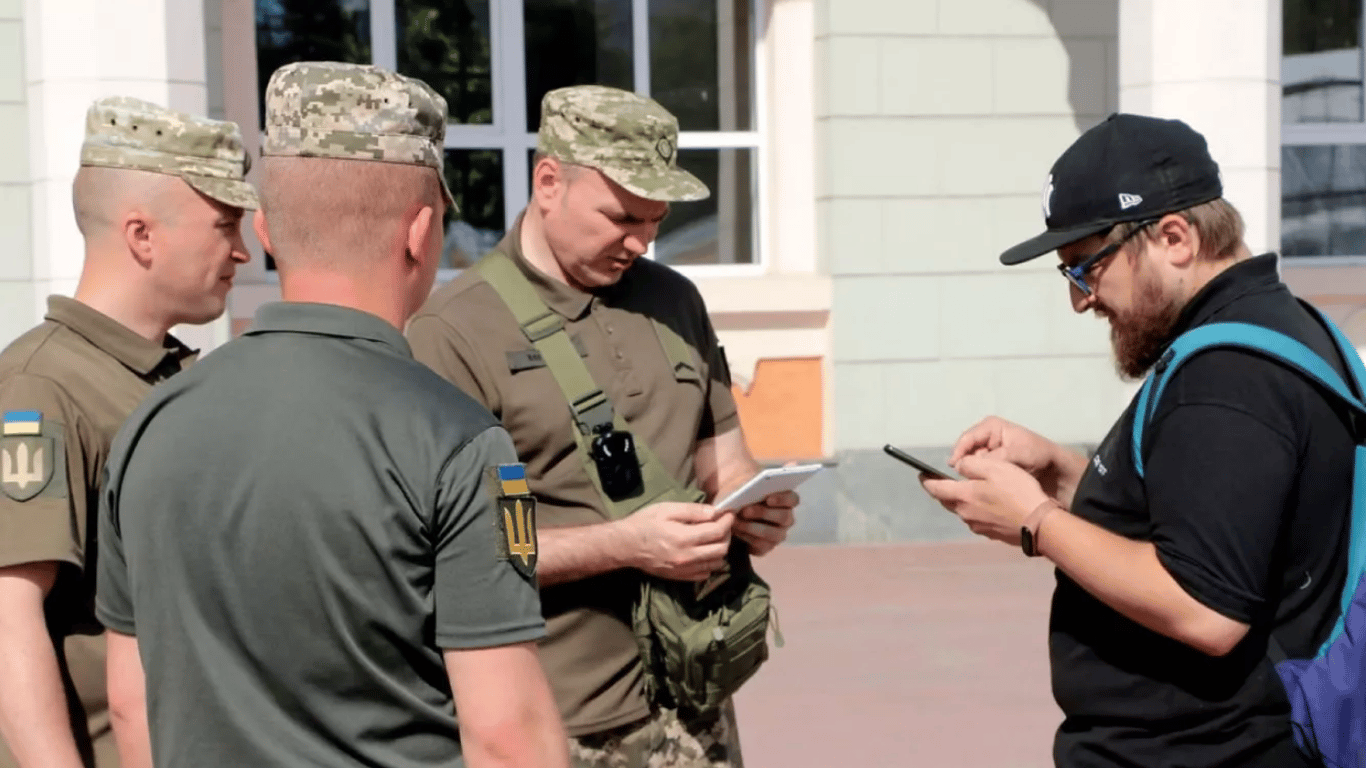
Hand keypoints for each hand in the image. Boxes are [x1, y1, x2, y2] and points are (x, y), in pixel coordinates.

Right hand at [620, 502, 733, 581]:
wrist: (625, 546)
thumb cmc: (644, 523)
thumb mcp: (667, 509)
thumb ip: (692, 511)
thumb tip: (715, 512)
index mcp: (684, 538)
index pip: (717, 531)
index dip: (727, 521)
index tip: (729, 513)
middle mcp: (687, 557)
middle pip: (721, 549)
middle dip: (727, 535)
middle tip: (723, 524)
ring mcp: (684, 569)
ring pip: (716, 563)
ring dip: (720, 549)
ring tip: (714, 537)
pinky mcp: (680, 577)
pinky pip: (705, 574)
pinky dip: (710, 563)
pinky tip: (704, 552)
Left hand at [735, 490, 797, 555]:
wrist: (731, 516)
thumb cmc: (742, 497)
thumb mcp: (743, 487)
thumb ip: (748, 484)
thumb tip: (745, 486)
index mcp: (786, 500)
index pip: (792, 499)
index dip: (782, 499)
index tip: (768, 499)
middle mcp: (786, 518)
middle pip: (783, 516)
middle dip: (763, 513)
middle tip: (745, 510)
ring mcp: (778, 534)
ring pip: (772, 533)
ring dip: (752, 527)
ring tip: (736, 522)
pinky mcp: (766, 547)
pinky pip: (761, 545)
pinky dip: (747, 538)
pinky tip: (735, 531)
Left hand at [921, 453, 1050, 545]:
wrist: (1040, 524)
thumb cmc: (1019, 492)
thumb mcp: (995, 468)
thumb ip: (971, 465)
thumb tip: (958, 467)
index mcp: (963, 497)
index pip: (935, 489)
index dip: (926, 480)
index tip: (921, 474)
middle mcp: (966, 514)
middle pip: (947, 500)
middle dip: (943, 490)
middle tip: (943, 480)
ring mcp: (978, 526)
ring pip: (962, 510)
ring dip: (962, 500)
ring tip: (971, 489)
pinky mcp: (990, 533)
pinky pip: (977, 518)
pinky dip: (977, 509)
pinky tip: (990, 503)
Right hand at [951, 415, 1063, 480]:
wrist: (1053, 467)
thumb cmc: (1037, 454)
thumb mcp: (1016, 454)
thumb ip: (993, 459)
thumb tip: (969, 466)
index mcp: (990, 426)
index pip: (967, 439)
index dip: (958, 453)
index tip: (954, 469)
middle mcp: (985, 435)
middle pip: (965, 450)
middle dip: (964, 464)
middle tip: (964, 480)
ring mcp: (986, 449)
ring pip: (969, 462)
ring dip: (971, 472)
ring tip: (973, 484)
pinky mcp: (989, 462)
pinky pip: (977, 469)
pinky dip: (978, 476)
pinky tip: (980, 485)